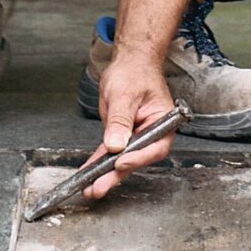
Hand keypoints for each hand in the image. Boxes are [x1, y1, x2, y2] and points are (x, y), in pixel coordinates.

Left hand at [79, 59, 177, 202]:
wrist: (129, 62)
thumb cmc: (135, 72)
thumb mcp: (125, 94)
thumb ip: (121, 120)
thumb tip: (116, 145)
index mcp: (162, 121)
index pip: (154, 146)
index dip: (137, 158)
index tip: (120, 162)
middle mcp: (151, 132)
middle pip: (136, 158)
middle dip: (116, 174)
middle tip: (99, 186)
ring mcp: (136, 136)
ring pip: (121, 160)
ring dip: (105, 174)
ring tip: (90, 187)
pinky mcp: (121, 136)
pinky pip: (109, 153)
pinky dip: (99, 162)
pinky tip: (88, 173)